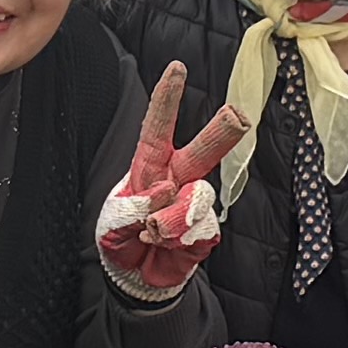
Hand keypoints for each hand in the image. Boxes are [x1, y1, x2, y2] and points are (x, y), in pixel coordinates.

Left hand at [96, 61, 247, 303]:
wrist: (136, 279)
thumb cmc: (122, 241)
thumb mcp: (111, 225)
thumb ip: (132, 208)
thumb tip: (165, 192)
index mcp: (150, 167)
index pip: (158, 128)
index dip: (167, 99)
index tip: (177, 69)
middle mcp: (178, 179)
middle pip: (202, 150)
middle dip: (219, 132)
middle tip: (236, 116)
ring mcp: (194, 204)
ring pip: (198, 198)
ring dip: (172, 218)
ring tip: (152, 234)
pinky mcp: (205, 231)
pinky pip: (201, 229)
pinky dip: (178, 239)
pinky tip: (164, 245)